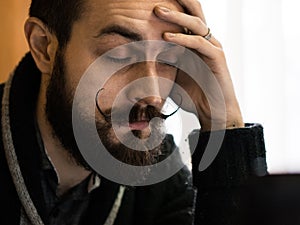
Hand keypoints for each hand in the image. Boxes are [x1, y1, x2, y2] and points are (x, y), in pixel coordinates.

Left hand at [154, 0, 243, 130]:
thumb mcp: (172, 76)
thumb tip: (141, 58)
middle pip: (192, 14)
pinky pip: (199, 43)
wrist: (213, 112)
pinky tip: (167, 36)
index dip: (171, 10)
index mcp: (193, 44)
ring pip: (195, 24)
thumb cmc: (193, 95)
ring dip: (176, 16)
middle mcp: (204, 42)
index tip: (149, 5)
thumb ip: (161, 63)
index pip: (182, 20)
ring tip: (157, 10)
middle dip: (177, 3)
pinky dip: (183, 39)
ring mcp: (211, 48)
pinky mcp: (217, 58)